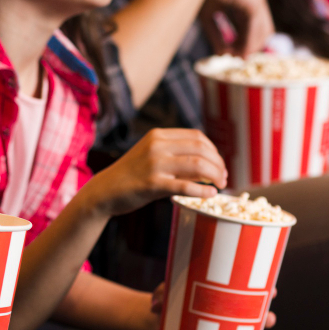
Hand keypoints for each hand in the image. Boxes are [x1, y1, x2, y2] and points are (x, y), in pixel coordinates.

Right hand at [88, 128, 226, 217]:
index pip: (197, 137)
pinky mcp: (152, 184)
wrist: (104, 191)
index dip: (214, 151)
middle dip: (218, 164)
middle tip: (224, 178)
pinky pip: (185, 186)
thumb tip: (208, 162)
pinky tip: (210, 194)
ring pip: (197, 165)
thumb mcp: (150, 154)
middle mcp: (157, 146)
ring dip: (215, 176)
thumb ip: (173, 152)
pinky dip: (202, 191)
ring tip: (220, 186)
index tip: (219, 165)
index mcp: (158, 135)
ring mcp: (154, 164)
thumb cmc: (130, 175)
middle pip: (201, 149)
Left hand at [151, 283, 276, 329]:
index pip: (251, 290)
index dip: (267, 289)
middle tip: (268, 318)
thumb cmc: (168, 300)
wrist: (159, 322)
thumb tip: (155, 306)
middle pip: (258, 314)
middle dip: (268, 317)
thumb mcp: (165, 292)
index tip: (273, 290)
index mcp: (224, 294)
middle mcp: (231, 312)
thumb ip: (160, 294)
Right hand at [198, 0, 274, 56]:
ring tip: (236, 57)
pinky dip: (247, 41)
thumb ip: (216, 34)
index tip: (234, 53)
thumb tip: (222, 55)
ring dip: (250, 46)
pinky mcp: (254, 1)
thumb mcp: (208, 15)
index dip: (245, 40)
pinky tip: (238, 51)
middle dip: (251, 45)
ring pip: (263, 30)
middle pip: (262, 29)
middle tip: (238, 59)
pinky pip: (254, 27)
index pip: (252, 23)